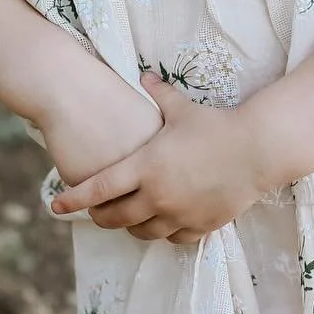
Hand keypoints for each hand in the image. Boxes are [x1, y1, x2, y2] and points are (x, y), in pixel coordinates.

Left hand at [49, 72, 270, 242]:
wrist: (258, 149)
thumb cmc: (217, 125)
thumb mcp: (182, 109)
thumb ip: (158, 94)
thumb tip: (143, 75)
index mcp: (146, 167)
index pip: (98, 189)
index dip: (73, 199)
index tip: (55, 205)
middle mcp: (157, 196)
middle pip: (115, 217)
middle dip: (101, 216)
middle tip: (95, 211)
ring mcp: (179, 214)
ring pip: (143, 233)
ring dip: (132, 226)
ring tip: (129, 216)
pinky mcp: (201, 226)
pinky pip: (174, 239)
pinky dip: (164, 232)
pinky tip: (164, 222)